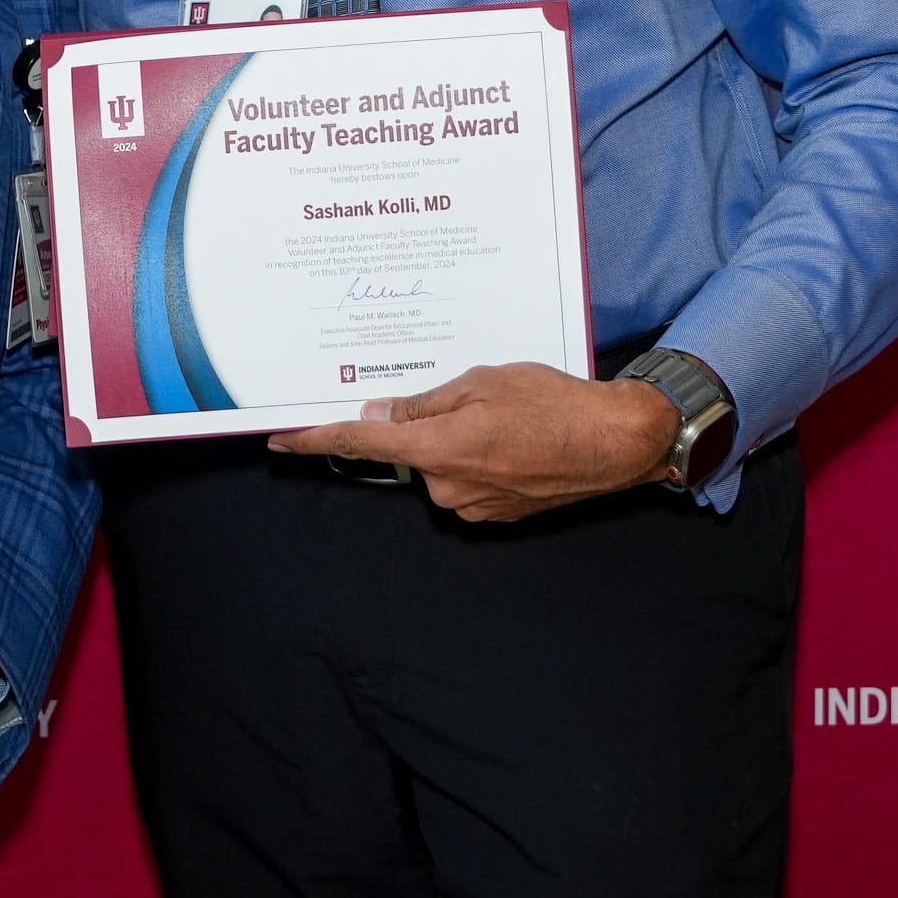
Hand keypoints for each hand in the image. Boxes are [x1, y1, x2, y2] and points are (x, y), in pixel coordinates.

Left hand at [266, 362, 684, 521]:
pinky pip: (469, 481)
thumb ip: (426, 402)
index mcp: (439, 448)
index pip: (362, 443)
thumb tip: (384, 411)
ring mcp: (473, 507)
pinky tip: (518, 440)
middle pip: (411, 450)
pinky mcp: (496, 516)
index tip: (283, 441)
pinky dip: (482, 460)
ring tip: (510, 418)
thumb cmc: (555, 403)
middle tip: (477, 399)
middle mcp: (448, 487)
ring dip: (460, 441)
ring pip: (441, 465)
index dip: (317, 441)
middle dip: (429, 423)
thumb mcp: (483, 382)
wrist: (615, 443)